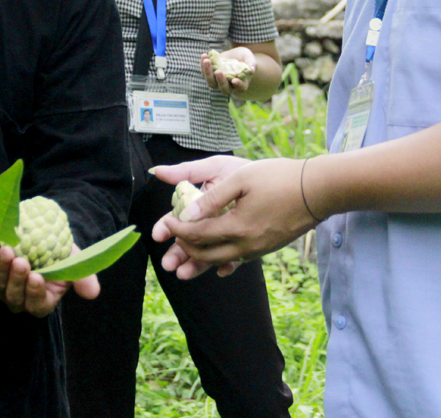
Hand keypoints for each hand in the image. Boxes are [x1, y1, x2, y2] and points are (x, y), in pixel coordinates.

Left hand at [0, 244, 98, 317]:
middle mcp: (20, 299)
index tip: (37, 277)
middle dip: (16, 279)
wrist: (39, 237)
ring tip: (5, 252)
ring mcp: (2, 289)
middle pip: (14, 297)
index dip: (35, 293)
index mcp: (42, 301)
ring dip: (0, 269)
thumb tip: (93, 293)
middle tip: (20, 261)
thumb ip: (83, 278)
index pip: (37, 304)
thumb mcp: (73, 262)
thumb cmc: (59, 253)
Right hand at [149, 154, 251, 278]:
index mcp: (201, 205)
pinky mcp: (245, 245)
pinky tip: (222, 270)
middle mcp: (212, 222)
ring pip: (208, 253)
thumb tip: (157, 171)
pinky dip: (228, 265)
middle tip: (168, 263)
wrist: (282, 180)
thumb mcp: (216, 167)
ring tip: (183, 273)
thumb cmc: (246, 170)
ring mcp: (228, 235)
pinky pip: (236, 259)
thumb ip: (187, 171)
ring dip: (195, 264)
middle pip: (190, 241)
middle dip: (177, 252)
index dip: (167, 227)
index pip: (179, 219)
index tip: (158, 234)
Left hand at [152, 157, 319, 279]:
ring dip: (201, 260)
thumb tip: (187, 214)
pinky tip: (218, 266)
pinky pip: (239, 259)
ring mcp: (258, 249)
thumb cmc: (280, 178)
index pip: (197, 235)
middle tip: (173, 239)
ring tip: (184, 262)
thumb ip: (212, 198)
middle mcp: (246, 245)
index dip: (178, 230)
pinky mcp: (267, 248)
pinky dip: (223, 261)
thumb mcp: (241, 178)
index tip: (166, 224)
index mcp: (237, 227)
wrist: (318, 190)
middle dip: (185, 250)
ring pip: (222, 261)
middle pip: (207, 255)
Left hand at [200, 47, 255, 95]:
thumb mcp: (249, 57)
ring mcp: (219, 82)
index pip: (241, 87)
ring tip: (206, 60)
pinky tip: (204, 55)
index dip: (238, 85)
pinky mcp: (211, 75)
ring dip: (208, 73)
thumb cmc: (244, 58)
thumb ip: (252, 63)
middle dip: (220, 81)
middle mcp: (230, 86)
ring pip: (212, 83)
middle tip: (218, 71)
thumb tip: (252, 69)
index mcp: (242, 83)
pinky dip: (203, 65)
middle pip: (224, 89)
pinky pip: (205, 73)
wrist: (235, 56)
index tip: (235, 80)